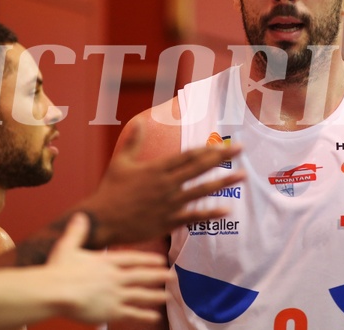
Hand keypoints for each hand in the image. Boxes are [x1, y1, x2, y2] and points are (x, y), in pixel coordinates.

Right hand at [46, 212, 169, 323]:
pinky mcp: (111, 312)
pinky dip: (144, 315)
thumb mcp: (68, 246)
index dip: (148, 259)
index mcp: (106, 261)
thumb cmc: (59, 270)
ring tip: (167, 295)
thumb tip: (80, 215)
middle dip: (158, 276)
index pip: (133, 259)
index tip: (160, 260)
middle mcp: (115, 277)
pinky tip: (154, 317)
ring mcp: (115, 295)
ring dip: (155, 295)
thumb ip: (77, 232)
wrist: (55, 291)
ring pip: (141, 295)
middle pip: (142, 276)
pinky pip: (132, 314)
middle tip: (172, 276)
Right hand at [81, 121, 243, 247]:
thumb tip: (137, 122)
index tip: (223, 143)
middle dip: (222, 157)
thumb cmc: (110, 190)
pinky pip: (193, 217)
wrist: (101, 219)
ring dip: (223, 183)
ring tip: (242, 176)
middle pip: (199, 168)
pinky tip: (227, 210)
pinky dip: (210, 214)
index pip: (187, 155)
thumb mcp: (120, 162)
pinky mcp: (168, 221)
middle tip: (241, 149)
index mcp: (156, 168)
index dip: (207, 149)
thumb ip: (133, 142)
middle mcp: (166, 184)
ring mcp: (169, 203)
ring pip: (201, 191)